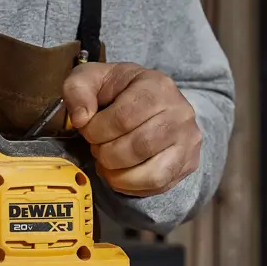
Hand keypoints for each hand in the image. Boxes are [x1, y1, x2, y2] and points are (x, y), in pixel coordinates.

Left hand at [63, 62, 200, 196]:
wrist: (150, 101)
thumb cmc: (118, 91)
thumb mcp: (91, 79)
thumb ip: (77, 90)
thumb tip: (81, 119)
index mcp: (157, 85)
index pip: (123, 118)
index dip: (97, 131)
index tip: (88, 130)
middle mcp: (180, 112)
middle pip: (138, 147)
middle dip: (106, 153)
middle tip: (97, 147)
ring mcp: (188, 140)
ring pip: (151, 172)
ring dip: (118, 174)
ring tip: (108, 161)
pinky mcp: (189, 162)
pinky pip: (158, 185)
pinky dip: (131, 186)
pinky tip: (121, 173)